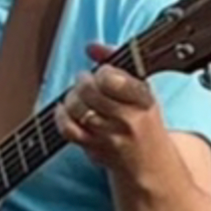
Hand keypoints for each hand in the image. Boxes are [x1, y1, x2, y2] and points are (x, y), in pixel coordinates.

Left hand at [52, 42, 162, 171]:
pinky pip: (68, 129)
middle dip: (82, 82)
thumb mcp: (139, 89)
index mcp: (143, 100)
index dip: (101, 72)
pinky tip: (64, 110)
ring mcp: (109, 136)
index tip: (103, 73)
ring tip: (77, 96)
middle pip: (90, 92)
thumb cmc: (142, 120)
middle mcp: (127, 119)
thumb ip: (116, 62)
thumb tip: (92, 47)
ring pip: (77, 109)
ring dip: (71, 97)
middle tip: (85, 81)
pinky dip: (61, 116)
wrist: (149, 163)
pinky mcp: (94, 148)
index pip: (112, 79)